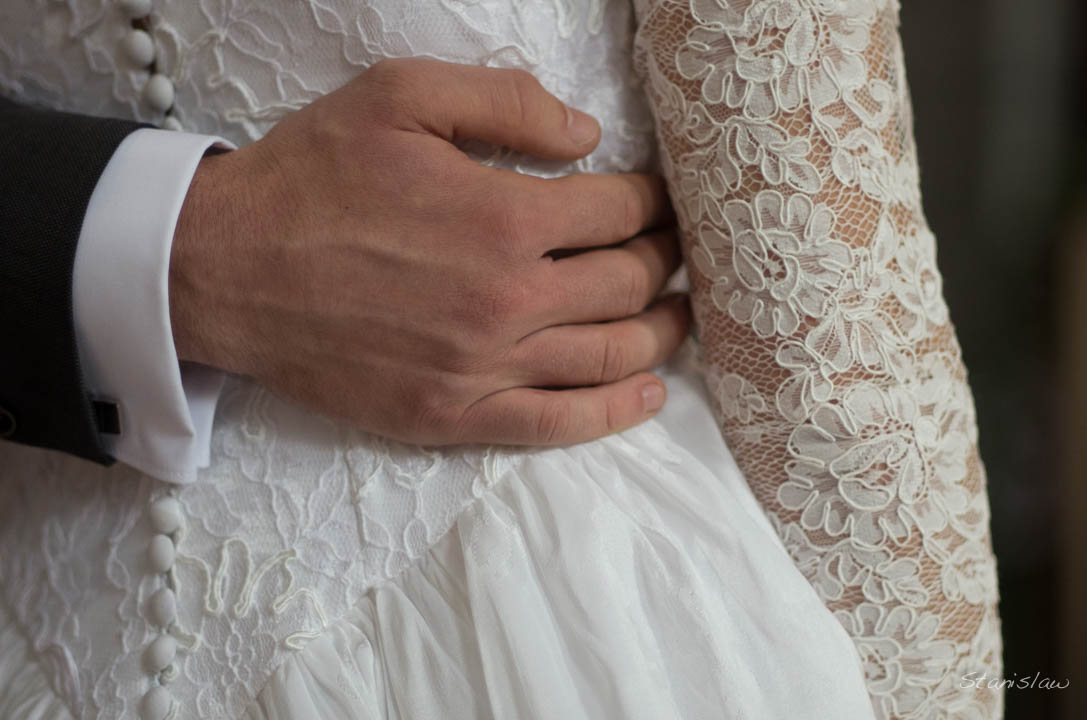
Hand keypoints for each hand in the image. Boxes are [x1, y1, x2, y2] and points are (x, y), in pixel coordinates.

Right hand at [170, 58, 689, 445]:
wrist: (229, 269)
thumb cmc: (312, 178)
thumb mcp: (401, 96)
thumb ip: (506, 102)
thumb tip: (587, 137)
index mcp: (504, 217)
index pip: (620, 211)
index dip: (652, 201)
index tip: (655, 200)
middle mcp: (508, 299)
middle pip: (627, 284)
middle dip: (663, 262)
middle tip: (672, 252)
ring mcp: (483, 367)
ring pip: (608, 357)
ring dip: (660, 334)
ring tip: (678, 315)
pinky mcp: (453, 416)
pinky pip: (555, 423)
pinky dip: (612, 413)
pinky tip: (646, 396)